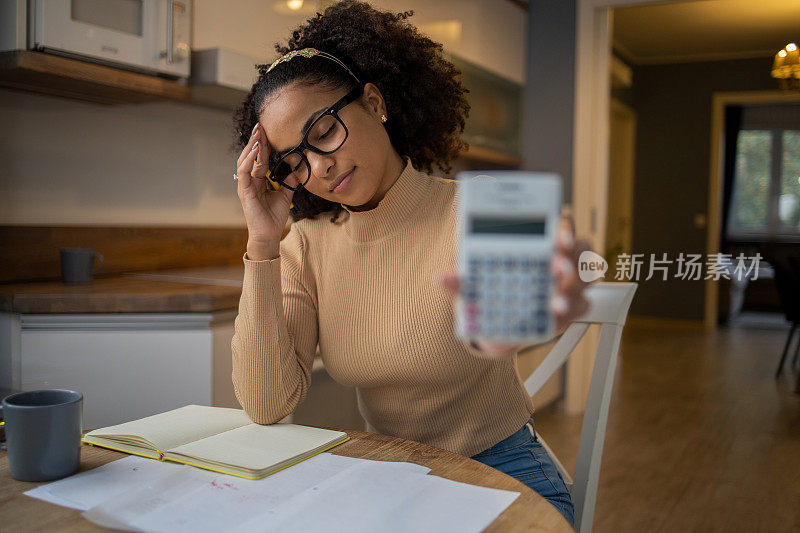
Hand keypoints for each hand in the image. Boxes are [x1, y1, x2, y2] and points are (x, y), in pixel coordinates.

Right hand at [235, 122, 298, 259]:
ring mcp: (245, 186)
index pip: (261, 158)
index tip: (267, 131)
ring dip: (251, 147)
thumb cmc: (274, 218)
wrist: (269, 235)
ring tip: (258, 134)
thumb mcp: (285, 196)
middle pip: (251, 156)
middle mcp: (250, 181)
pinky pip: (245, 172)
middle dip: (255, 140)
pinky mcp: (244, 191)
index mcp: (258, 180)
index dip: (264, 145)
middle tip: (260, 125)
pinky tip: (256, 151)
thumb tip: (296, 170)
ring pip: (245, 161)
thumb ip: (289, 182)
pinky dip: (250, 160)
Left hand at [437, 216, 591, 358]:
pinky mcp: (567, 309)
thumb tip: (442, 277)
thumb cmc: (486, 292)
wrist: (491, 326)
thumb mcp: (471, 286)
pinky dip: (571, 313)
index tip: (559, 237)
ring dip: (574, 288)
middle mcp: (556, 260)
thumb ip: (459, 281)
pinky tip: (555, 318)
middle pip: (581, 250)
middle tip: (556, 269)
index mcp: (536, 244)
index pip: (559, 227)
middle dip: (573, 258)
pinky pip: (582, 307)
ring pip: (587, 278)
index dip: (565, 229)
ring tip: (554, 302)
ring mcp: (565, 285)